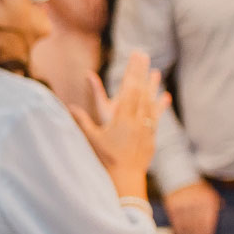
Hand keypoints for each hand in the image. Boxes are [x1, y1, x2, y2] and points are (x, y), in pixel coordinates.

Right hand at [69, 50, 164, 197]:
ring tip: (156, 72)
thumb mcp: (92, 140)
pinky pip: (156, 117)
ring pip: (150, 102)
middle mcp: (136, 121)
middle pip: (140, 91)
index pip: (128, 90)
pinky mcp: (151, 136)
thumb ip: (82, 122)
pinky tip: (164, 96)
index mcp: (121, 119)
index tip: (133, 58)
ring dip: (153, 86)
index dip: (131, 72)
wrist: (126, 178)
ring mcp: (145, 128)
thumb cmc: (105, 159)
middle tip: (143, 55)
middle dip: (141, 72)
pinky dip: (160, 106)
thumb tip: (69, 107)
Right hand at [164, 181, 222, 233]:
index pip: (207, 223)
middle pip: (196, 227)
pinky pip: (176, 225)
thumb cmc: (198, 190)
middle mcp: (195, 204)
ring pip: (186, 228)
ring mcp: (183, 205)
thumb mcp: (211, 196)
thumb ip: (216, 208)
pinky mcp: (172, 207)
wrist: (180, 178)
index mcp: (207, 202)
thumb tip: (216, 226)